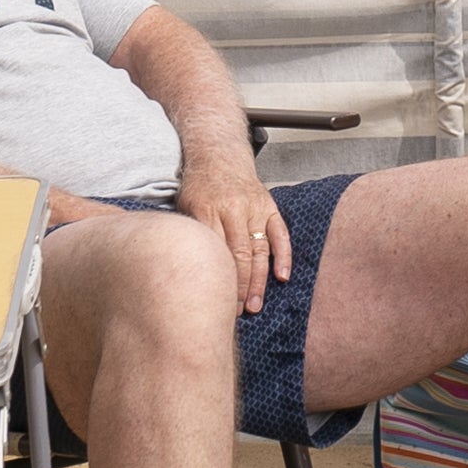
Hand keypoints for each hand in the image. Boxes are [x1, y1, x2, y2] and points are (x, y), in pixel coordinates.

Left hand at [184, 170, 290, 315]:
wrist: (219, 156)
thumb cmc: (199, 187)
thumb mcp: (184, 207)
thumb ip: (192, 235)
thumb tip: (192, 272)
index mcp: (207, 211)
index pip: (215, 253)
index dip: (218, 281)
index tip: (215, 303)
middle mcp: (233, 210)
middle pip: (239, 256)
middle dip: (240, 288)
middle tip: (238, 311)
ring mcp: (254, 208)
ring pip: (259, 250)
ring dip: (258, 281)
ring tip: (255, 305)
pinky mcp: (269, 206)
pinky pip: (280, 234)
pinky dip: (283, 256)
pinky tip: (282, 277)